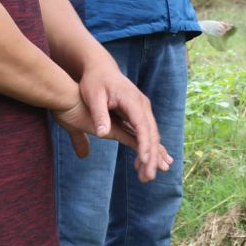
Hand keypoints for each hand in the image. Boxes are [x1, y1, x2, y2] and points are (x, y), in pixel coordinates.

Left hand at [59, 62, 173, 182]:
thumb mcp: (93, 96)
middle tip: (148, 177)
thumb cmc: (95, 81)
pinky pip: (147, 134)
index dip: (145, 145)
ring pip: (152, 136)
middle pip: (152, 134)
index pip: (143, 126)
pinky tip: (147, 163)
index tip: (145, 161)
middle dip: (152, 157)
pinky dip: (148, 149)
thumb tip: (101, 134)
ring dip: (152, 156)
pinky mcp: (139, 114)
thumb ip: (99, 115)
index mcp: (133, 102)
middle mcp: (142, 106)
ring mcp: (143, 110)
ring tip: (147, 176)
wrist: (100, 68)